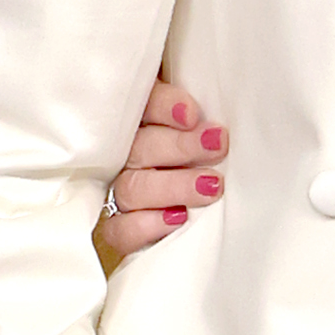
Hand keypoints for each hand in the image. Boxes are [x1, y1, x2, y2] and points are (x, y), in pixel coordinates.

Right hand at [101, 80, 224, 258]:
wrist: (191, 213)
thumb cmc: (200, 149)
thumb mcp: (199, 123)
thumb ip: (196, 110)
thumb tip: (208, 107)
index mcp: (138, 119)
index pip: (141, 104)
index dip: (163, 106)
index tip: (192, 114)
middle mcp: (123, 154)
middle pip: (138, 148)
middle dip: (180, 147)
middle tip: (217, 145)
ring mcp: (117, 191)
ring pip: (132, 187)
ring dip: (173, 186)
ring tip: (212, 185)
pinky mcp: (117, 229)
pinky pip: (118, 230)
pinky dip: (145, 226)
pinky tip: (177, 218)